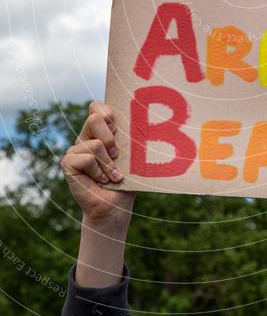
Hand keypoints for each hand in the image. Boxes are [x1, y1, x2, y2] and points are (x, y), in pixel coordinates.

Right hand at [61, 101, 134, 229]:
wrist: (116, 207)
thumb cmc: (127, 181)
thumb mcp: (133, 156)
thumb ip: (132, 138)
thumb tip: (150, 123)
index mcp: (100, 132)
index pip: (97, 108)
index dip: (107, 113)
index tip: (118, 128)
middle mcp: (86, 138)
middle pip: (95, 118)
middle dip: (111, 137)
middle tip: (117, 154)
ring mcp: (75, 150)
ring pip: (95, 144)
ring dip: (108, 164)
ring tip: (112, 175)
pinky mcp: (68, 163)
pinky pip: (86, 159)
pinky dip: (98, 172)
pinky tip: (102, 181)